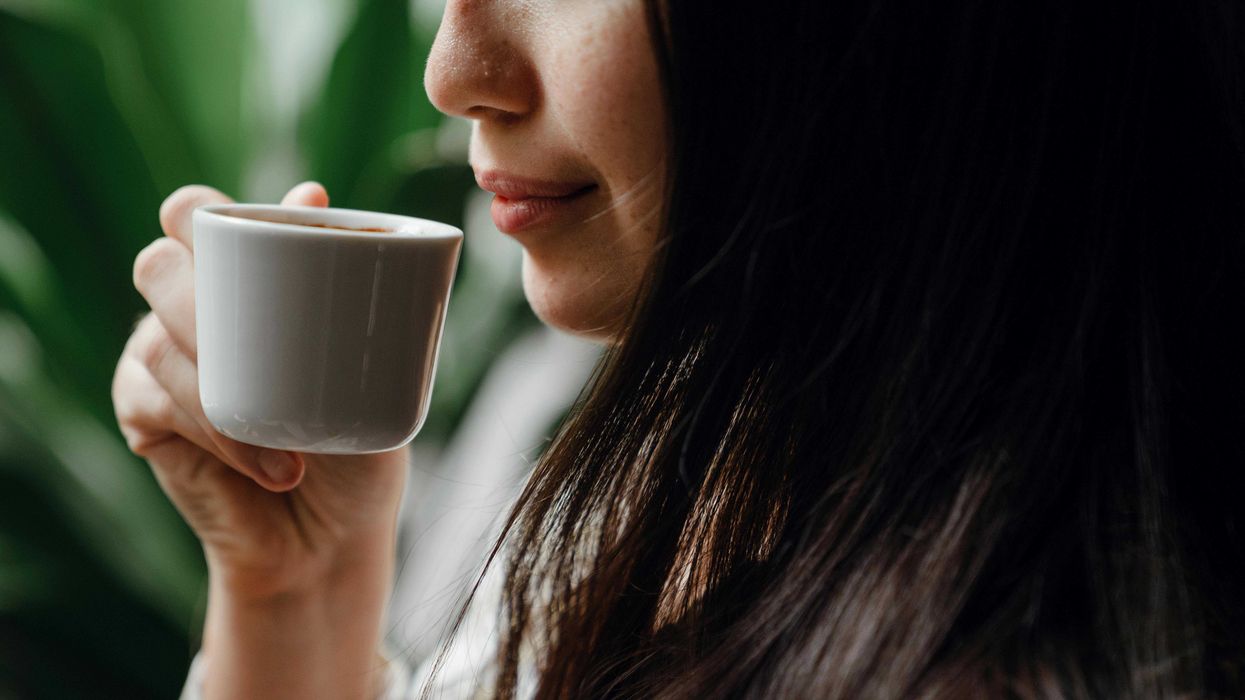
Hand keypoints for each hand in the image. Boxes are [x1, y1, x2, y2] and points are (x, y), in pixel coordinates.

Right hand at [112, 183, 407, 599]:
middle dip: (199, 292)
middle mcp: (190, 310)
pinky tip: (268, 466)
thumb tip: (308, 193)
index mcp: (241, 280)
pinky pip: (155, 400)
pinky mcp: (143, 416)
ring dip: (226, 388)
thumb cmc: (355, 440)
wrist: (332, 535)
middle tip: (259, 337)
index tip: (263, 233)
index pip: (193, 215)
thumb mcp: (367, 364)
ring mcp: (159, 360)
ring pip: (158, 338)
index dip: (199, 212)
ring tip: (295, 442)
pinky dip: (216, 432)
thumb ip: (339, 285)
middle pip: (158, 264)